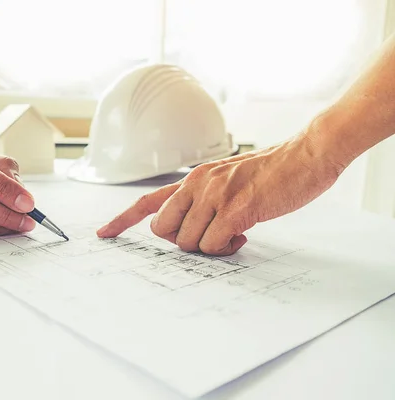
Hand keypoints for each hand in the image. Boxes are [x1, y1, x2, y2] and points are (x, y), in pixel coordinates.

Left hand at [97, 133, 341, 254]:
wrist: (305, 155)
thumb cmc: (271, 172)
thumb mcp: (227, 180)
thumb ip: (204, 199)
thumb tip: (191, 228)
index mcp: (193, 178)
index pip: (148, 201)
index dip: (123, 220)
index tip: (104, 233)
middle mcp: (197, 184)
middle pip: (162, 230)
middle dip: (181, 241)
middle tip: (209, 233)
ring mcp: (215, 195)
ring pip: (187, 242)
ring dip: (209, 246)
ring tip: (234, 232)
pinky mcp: (236, 208)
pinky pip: (212, 245)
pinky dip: (225, 249)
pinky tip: (243, 234)